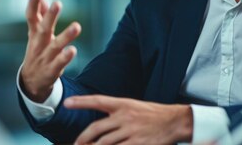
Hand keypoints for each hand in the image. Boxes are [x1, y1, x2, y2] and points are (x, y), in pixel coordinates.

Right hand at [20, 0, 80, 101]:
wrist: (31, 82)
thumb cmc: (37, 51)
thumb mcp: (35, 33)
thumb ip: (39, 14)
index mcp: (34, 34)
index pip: (31, 17)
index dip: (33, 4)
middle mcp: (38, 44)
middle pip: (43, 28)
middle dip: (50, 16)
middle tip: (57, 3)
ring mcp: (45, 57)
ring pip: (55, 46)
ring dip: (65, 36)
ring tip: (77, 26)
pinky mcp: (52, 70)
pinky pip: (59, 63)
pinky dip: (65, 57)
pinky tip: (73, 50)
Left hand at [64, 95, 192, 144]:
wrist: (174, 121)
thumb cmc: (153, 115)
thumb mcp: (134, 107)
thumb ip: (116, 114)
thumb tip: (98, 127)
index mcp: (123, 104)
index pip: (98, 100)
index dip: (81, 102)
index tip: (66, 103)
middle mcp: (125, 116)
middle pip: (96, 128)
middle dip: (82, 138)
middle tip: (76, 144)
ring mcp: (130, 131)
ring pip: (104, 143)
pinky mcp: (137, 143)